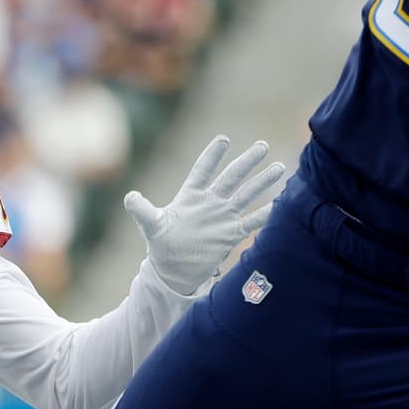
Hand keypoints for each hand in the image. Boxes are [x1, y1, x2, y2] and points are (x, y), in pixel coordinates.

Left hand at [124, 136, 284, 294]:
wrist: (175, 269)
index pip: (203, 171)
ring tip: (279, 168)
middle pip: (232, 178)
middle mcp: (211, 202)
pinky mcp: (231, 234)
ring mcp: (223, 216)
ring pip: (246, 195)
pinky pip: (251, 222)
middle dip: (247, 162)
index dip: (212, 156)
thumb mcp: (151, 226)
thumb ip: (143, 211)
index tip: (224, 139)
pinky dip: (264, 214)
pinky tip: (279, 204)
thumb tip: (129, 197)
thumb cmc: (161, 243)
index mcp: (191, 195)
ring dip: (262, 182)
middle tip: (262, 146)